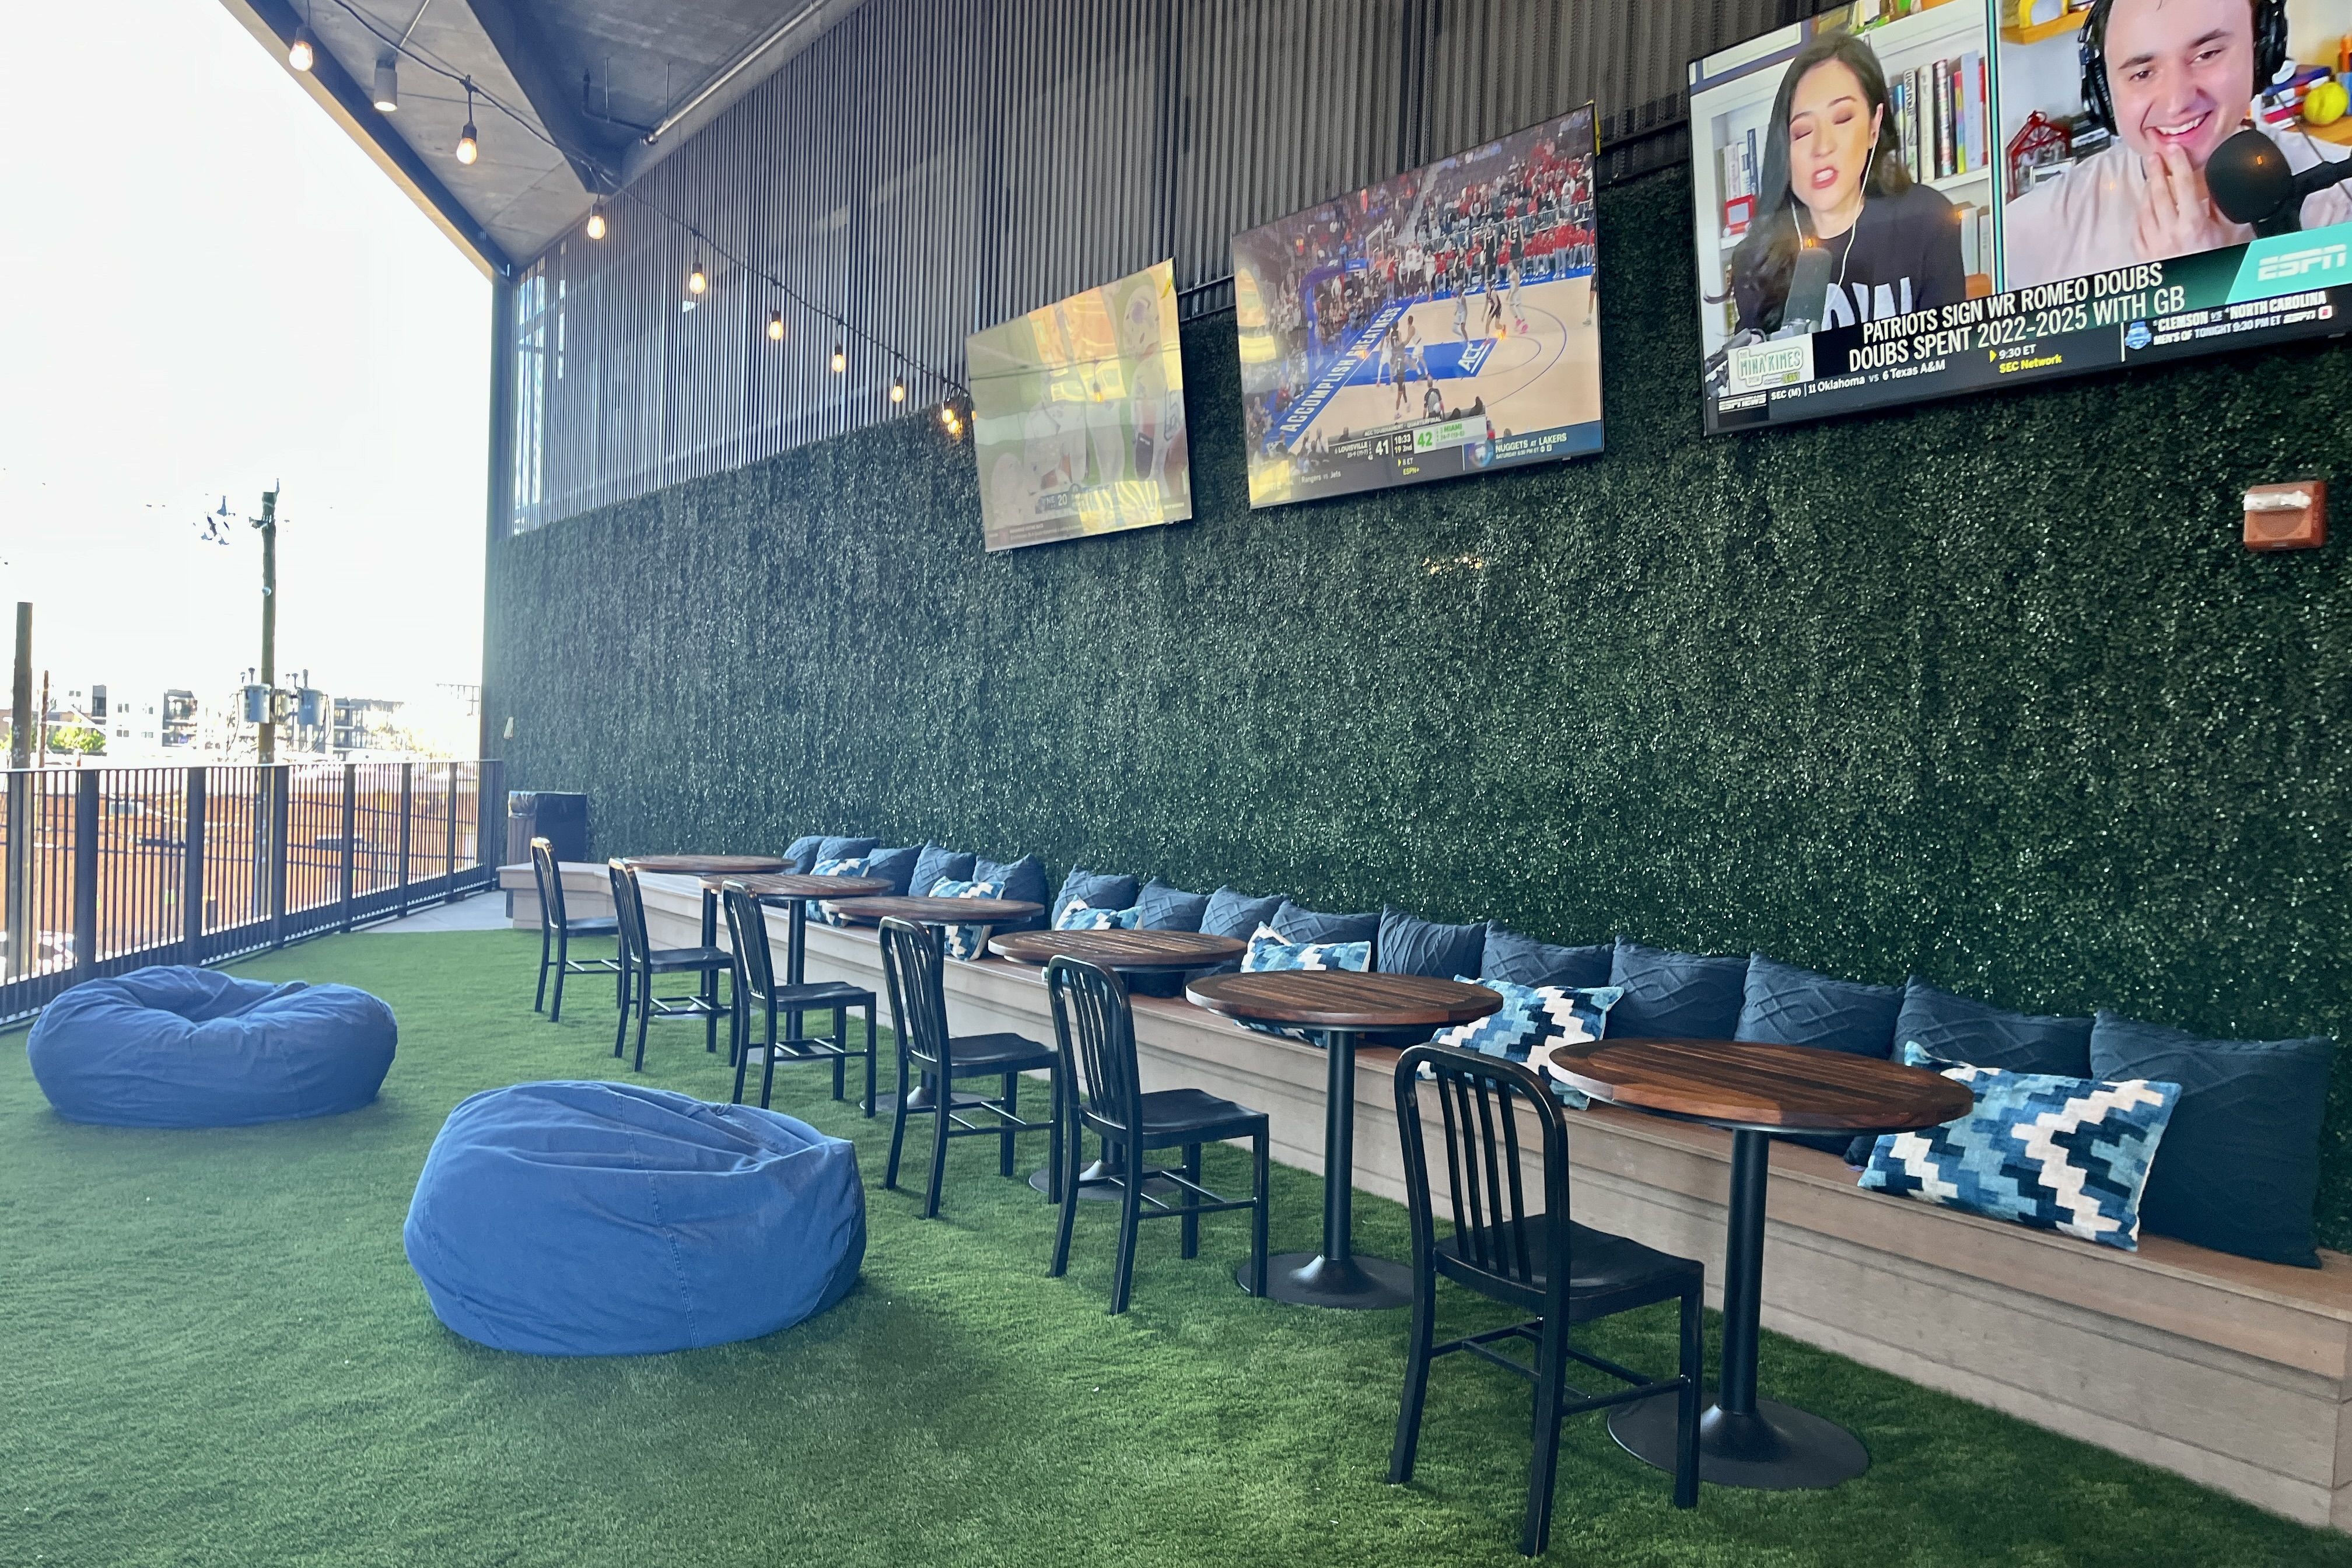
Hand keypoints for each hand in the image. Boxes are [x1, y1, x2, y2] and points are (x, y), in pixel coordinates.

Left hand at [2136, 145, 2254, 260]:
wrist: (2200, 296)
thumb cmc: (2218, 266)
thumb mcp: (2229, 235)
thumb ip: (2220, 210)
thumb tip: (2215, 187)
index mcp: (2193, 224)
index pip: (2184, 185)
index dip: (2178, 164)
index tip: (2173, 150)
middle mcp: (2170, 232)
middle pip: (2159, 194)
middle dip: (2156, 172)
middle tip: (2153, 156)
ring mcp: (2154, 244)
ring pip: (2145, 209)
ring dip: (2147, 191)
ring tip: (2151, 178)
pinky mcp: (2144, 255)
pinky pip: (2137, 229)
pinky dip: (2140, 214)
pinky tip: (2143, 207)